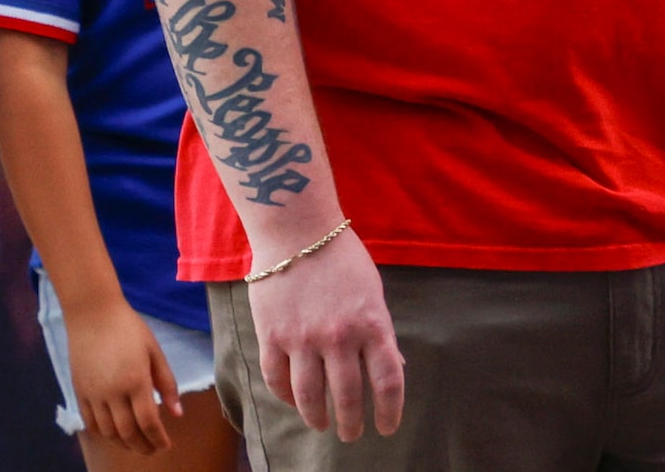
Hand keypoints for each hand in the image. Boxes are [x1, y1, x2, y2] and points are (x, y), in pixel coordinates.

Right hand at [64, 294, 184, 453]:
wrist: (93, 313)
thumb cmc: (129, 328)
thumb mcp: (154, 351)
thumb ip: (167, 383)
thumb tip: (177, 413)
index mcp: (136, 381)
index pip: (149, 422)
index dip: (158, 438)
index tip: (167, 445)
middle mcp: (113, 392)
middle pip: (128, 432)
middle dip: (143, 446)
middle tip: (153, 449)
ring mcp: (93, 394)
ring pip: (108, 432)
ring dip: (124, 443)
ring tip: (136, 443)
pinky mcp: (79, 392)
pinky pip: (91, 423)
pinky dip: (104, 433)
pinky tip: (115, 433)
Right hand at [248, 224, 403, 437]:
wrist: (297, 230)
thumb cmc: (341, 258)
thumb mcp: (373, 292)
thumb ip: (380, 332)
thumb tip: (392, 368)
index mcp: (372, 324)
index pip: (388, 382)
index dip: (390, 412)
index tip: (387, 427)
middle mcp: (339, 337)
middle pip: (348, 397)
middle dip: (351, 423)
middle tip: (351, 434)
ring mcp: (303, 339)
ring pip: (310, 397)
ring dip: (317, 418)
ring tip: (322, 425)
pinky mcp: (272, 336)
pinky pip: (277, 379)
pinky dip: (285, 396)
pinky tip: (293, 402)